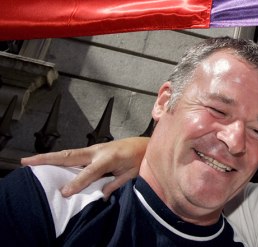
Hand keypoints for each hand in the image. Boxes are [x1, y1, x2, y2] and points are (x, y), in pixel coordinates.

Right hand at [21, 137, 148, 197]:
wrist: (146, 144)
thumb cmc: (140, 159)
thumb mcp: (131, 174)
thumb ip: (115, 184)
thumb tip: (100, 196)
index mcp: (109, 157)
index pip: (89, 172)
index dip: (77, 183)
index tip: (64, 193)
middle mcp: (98, 150)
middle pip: (70, 155)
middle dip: (49, 159)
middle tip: (28, 162)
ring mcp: (94, 149)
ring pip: (69, 154)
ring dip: (50, 157)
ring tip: (31, 161)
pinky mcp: (93, 150)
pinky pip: (74, 155)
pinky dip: (60, 158)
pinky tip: (49, 162)